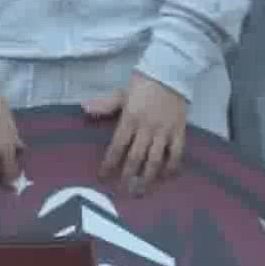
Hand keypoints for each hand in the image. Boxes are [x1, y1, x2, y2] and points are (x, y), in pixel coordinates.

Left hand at [87, 73, 187, 194]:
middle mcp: (146, 128)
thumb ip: (104, 105)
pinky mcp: (180, 131)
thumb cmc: (142, 84)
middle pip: (135, 157)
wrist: (170, 74)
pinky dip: (172, 166)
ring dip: (148, 176)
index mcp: (129, 119)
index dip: (109, 163)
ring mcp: (164, 131)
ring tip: (141, 190)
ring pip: (155, 159)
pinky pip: (177, 153)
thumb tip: (84, 109)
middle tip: (122, 191)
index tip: (103, 176)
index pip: (117, 146)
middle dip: (127, 175)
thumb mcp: (120, 93)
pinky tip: (166, 177)